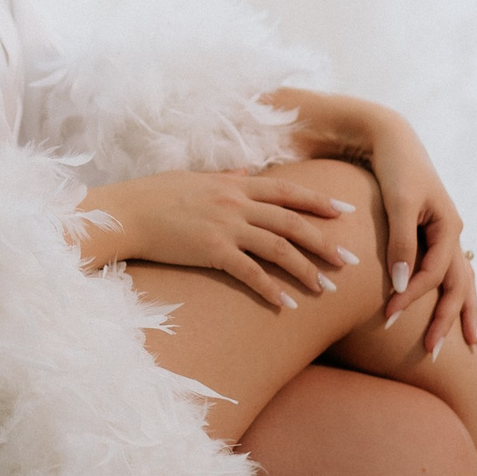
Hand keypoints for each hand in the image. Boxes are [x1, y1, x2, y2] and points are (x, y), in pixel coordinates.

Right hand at [75, 168, 362, 309]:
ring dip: (306, 270)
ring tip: (327, 290)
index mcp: (235, 184)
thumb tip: (245, 170)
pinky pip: (250, 272)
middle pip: (292, 222)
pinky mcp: (212, 251)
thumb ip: (225, 176)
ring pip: (278, 248)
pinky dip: (272, 289)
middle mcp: (236, 203)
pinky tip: (287, 305)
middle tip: (351, 260)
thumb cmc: (154, 194)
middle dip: (325, 242)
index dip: (318, 202)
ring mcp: (225, 227)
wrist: (126, 211)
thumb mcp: (195, 178)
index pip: (287, 192)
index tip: (345, 212)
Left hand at [368, 117, 476, 356]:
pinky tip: (450, 313)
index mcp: (449, 228)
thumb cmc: (394, 168)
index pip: (435, 274)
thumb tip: (403, 286)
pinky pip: (446, 274)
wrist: (392, 139)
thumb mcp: (398, 203)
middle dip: (448, 321)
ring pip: (460, 283)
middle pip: (459, 287)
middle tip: (435, 355)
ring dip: (459, 314)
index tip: (389, 316)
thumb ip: (402, 243)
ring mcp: (446, 237)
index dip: (414, 297)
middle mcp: (452, 235)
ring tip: (467, 347)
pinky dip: (450, 296)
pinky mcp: (432, 236)